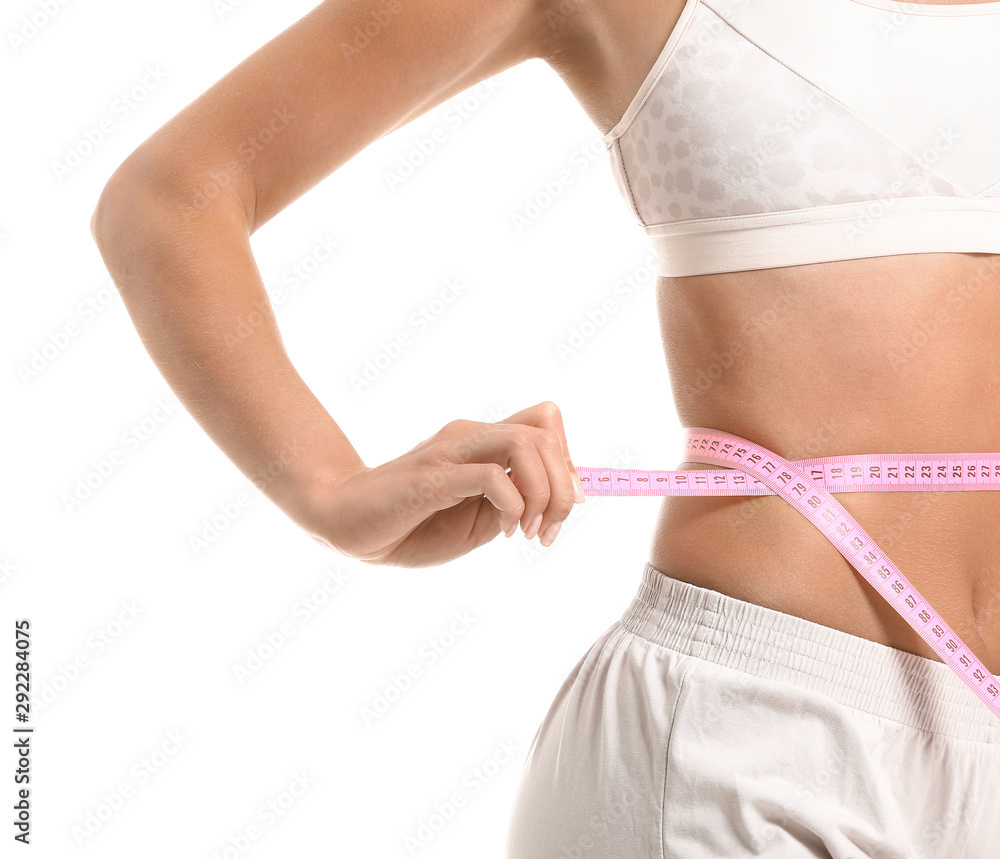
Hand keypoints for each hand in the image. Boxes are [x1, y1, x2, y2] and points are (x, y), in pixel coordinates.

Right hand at [304, 401, 585, 566]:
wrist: (344, 523)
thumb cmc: (411, 525)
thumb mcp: (476, 520)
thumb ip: (514, 503)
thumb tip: (561, 499)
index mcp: (481, 442)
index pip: (546, 423)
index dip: (568, 463)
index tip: (560, 511)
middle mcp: (469, 435)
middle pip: (545, 430)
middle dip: (565, 485)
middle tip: (548, 529)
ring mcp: (450, 451)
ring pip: (525, 443)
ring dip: (543, 492)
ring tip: (528, 531)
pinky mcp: (432, 476)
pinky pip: (492, 474)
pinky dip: (513, 505)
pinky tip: (503, 531)